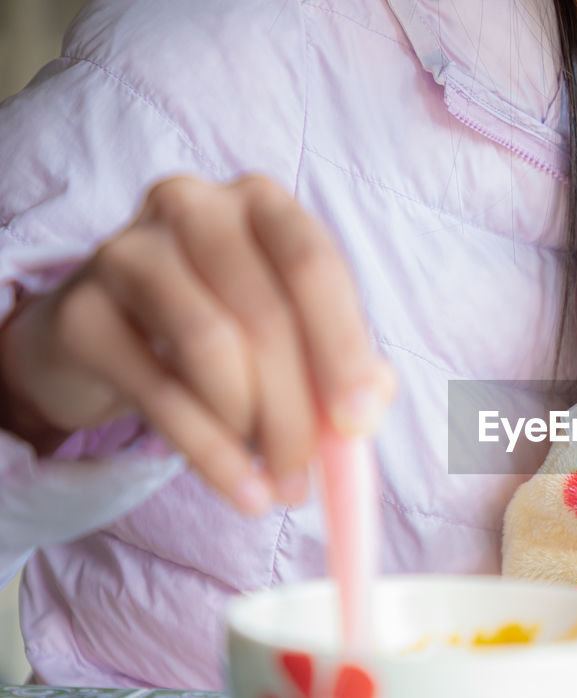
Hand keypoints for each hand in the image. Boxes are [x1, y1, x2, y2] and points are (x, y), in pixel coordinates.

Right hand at [0, 175, 394, 513]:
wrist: (101, 336)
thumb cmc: (219, 324)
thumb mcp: (292, 335)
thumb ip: (342, 364)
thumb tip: (371, 403)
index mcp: (261, 202)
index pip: (313, 264)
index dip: (343, 346)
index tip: (361, 422)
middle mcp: (192, 206)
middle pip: (264, 313)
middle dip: (298, 409)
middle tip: (312, 474)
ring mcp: (127, 250)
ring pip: (211, 346)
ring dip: (254, 431)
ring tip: (278, 482)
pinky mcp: (80, 312)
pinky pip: (160, 392)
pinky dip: (210, 453)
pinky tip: (241, 491)